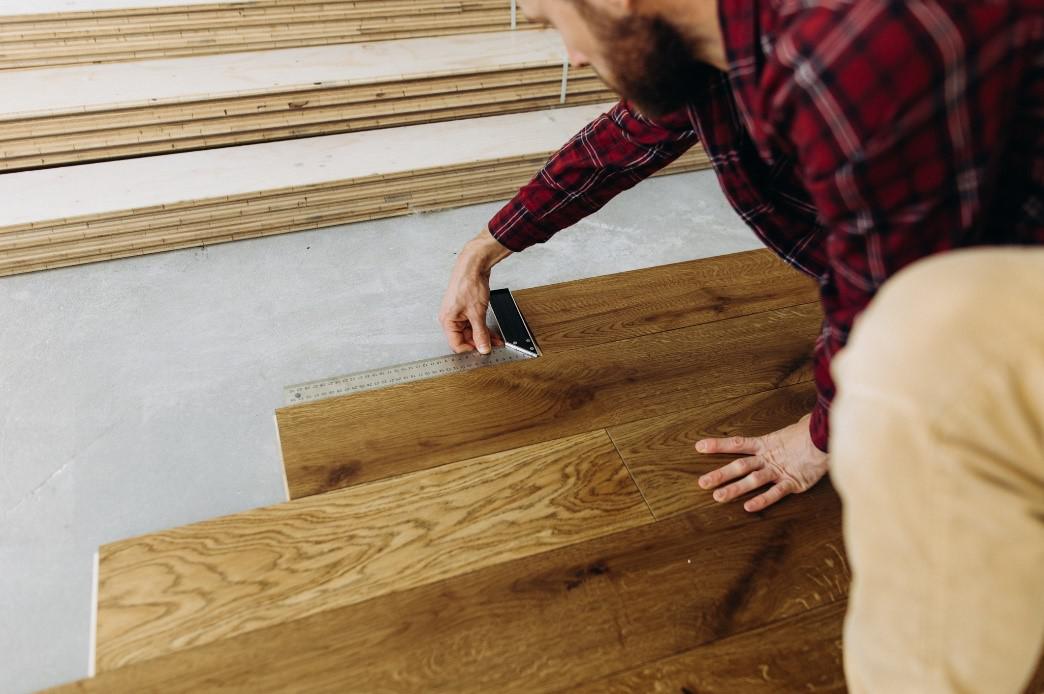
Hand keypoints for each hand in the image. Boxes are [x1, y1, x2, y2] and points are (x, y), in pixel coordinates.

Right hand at [439, 228, 512, 353]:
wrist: (473, 265)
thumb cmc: (468, 284)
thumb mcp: (477, 313)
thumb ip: (480, 334)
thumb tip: (483, 348)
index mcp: (447, 321)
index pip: (456, 344)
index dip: (470, 349)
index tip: (483, 351)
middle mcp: (451, 318)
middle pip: (464, 338)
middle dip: (479, 343)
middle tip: (492, 347)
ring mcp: (459, 313)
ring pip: (471, 331)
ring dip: (483, 336)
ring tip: (495, 341)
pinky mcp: (466, 308)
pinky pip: (474, 323)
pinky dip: (483, 328)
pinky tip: (492, 333)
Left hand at [694, 414, 827, 512]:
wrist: (829, 437)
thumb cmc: (812, 433)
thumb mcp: (793, 429)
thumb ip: (787, 431)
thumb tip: (796, 422)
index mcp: (766, 443)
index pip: (737, 443)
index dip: (718, 445)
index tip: (699, 446)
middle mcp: (768, 458)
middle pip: (739, 466)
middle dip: (719, 474)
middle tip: (701, 483)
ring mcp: (779, 470)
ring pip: (752, 481)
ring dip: (734, 489)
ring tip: (718, 497)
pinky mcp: (793, 482)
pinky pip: (775, 493)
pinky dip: (762, 500)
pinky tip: (748, 507)